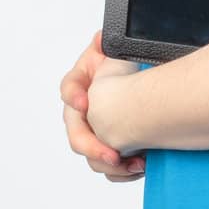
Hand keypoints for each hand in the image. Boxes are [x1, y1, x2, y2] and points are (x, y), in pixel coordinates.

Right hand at [60, 29, 146, 181]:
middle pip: (76, 134)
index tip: (85, 103)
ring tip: (131, 164)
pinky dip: (121, 170)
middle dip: (92, 145)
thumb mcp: (112, 51)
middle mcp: (81, 112)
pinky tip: (138, 168)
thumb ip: (105, 44)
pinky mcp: (107, 146)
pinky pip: (106, 164)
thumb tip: (102, 38)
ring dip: (109, 162)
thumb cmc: (118, 66)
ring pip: (91, 154)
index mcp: (79, 85)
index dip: (74, 96)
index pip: (69, 90)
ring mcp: (92, 131)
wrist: (135, 82)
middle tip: (112, 153)